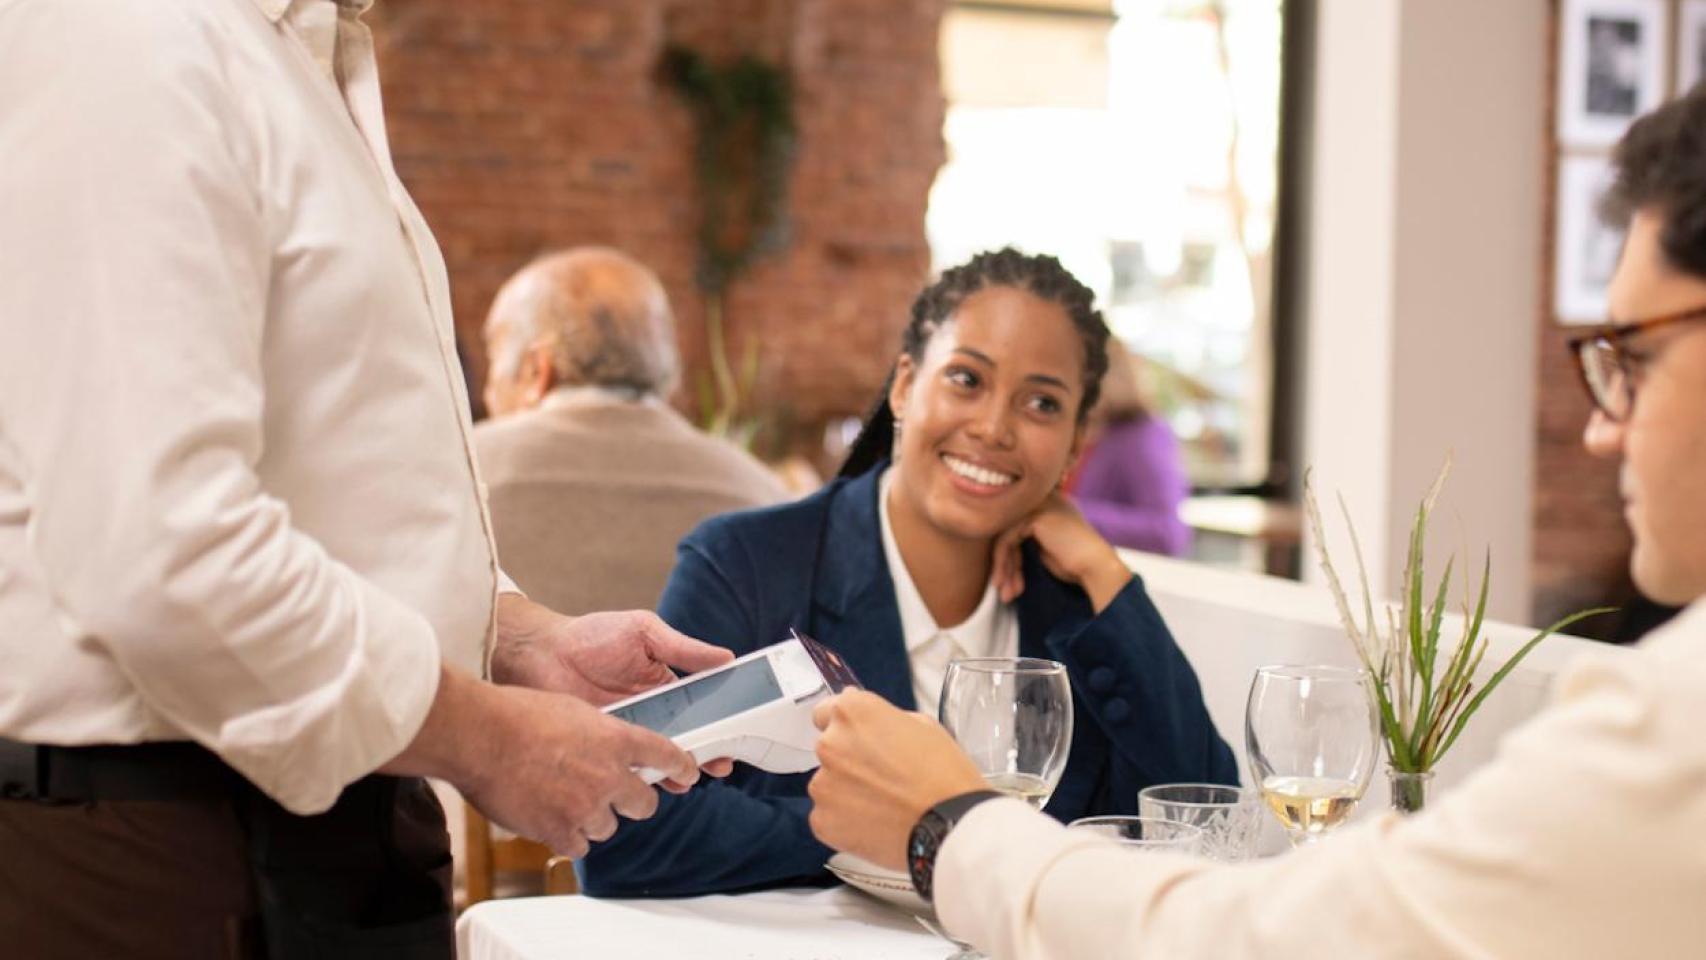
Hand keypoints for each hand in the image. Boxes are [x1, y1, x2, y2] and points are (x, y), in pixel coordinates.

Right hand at [385, 667, 705, 857]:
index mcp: (616, 739)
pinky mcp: (560, 831)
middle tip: (613, 796)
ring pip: (608, 826)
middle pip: (644, 804)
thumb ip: (600, 734)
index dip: (681, 767)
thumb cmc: (517, 714)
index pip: (665, 756)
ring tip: (562, 799)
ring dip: (592, 817)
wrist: (480, 736)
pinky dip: (567, 836)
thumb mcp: (572, 710)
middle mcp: (609, 775)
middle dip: (632, 801)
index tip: (689, 773)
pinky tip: (550, 819)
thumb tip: (606, 751)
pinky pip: (579, 846)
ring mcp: (586, 806)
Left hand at [489, 595, 737, 778]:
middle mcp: (650, 713)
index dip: (720, 723)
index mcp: (665, 685)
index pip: (701, 709)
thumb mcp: (645, 632)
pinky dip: (642, 776)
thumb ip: (683, 648)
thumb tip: (728, 656)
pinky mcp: (602, 747)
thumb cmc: (592, 636)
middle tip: (719, 764)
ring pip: (658, 757)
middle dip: (705, 753)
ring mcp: (626, 732)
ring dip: (676, 770)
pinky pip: (627, 766)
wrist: (539, 652)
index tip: (738, 735)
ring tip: (687, 777)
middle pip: (685, 738)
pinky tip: (653, 781)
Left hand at [806, 690, 985, 870]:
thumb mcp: (923, 725)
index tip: (861, 740)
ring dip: (846, 790)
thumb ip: (882, 717)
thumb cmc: (945, 774)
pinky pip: (827, 815)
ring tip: (882, 804)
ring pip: (827, 783)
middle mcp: (830, 744)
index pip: (825, 712)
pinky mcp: (822, 821)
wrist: (951, 827)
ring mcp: (823, 784)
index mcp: (853, 713)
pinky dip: (844, 820)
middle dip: (849, 759)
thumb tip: (863, 719)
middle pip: (828, 748)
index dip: (848, 728)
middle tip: (882, 776)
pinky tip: (874, 824)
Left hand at [989, 492, 1131, 611]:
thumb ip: (1024, 541)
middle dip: (1004, 565)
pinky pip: (1007, 539)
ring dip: (1003, 568)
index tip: (1008, 584)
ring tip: (1006, 594)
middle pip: (1007, 531)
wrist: (1095, 567)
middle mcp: (1042, 498)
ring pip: (1004, 537)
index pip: (1014, 527)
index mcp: (1046, 503)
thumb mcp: (1043, 548)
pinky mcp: (1035, 514)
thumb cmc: (1075, 563)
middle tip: (1004, 592)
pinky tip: (1007, 582)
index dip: (1009, 558)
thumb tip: (996, 550)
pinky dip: (1003, 563)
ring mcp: (1039, 503)